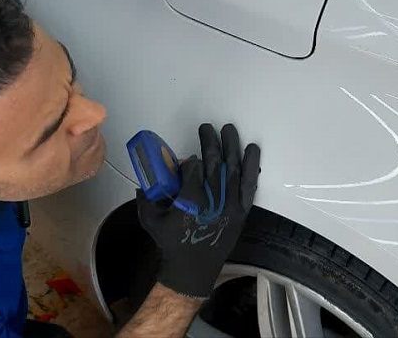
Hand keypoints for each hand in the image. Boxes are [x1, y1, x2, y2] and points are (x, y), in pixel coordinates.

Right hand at [136, 123, 260, 298]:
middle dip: (211, 141)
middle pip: (214, 162)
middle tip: (207, 127)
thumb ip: (145, 197)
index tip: (186, 160)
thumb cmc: (170, 243)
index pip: (193, 167)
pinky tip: (252, 149)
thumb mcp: (150, 219)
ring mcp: (230, 204)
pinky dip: (251, 166)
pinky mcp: (241, 211)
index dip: (189, 160)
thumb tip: (145, 178)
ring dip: (231, 146)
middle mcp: (212, 199)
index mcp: (190, 199)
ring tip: (229, 129)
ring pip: (232, 168)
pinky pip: (249, 185)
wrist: (192, 269)